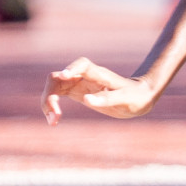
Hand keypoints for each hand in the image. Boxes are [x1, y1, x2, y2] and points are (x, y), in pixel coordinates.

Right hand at [43, 57, 157, 123]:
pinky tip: (54, 121)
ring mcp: (78, 83)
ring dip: (48, 102)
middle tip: (55, 116)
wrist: (138, 97)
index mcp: (98, 74)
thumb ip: (107, 98)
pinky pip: (57, 95)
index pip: (82, 64)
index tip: (64, 77)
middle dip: (50, 94)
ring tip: (53, 122)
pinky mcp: (76, 92)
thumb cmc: (134, 96)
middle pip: (58, 77)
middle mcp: (85, 76)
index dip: (71, 68)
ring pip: (54, 86)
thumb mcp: (124, 99)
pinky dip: (52, 106)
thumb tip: (86, 100)